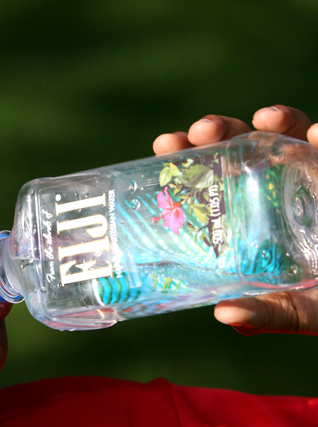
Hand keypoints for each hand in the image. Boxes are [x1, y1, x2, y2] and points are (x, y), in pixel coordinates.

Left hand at [153, 105, 317, 335]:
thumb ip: (266, 315)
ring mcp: (312, 174)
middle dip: (217, 131)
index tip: (165, 145)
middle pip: (239, 147)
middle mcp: (276, 187)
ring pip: (286, 136)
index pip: (210, 178)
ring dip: (273, 121)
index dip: (186, 158)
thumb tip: (225, 314)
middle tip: (200, 133)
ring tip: (264, 120)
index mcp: (250, 214)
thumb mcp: (296, 310)